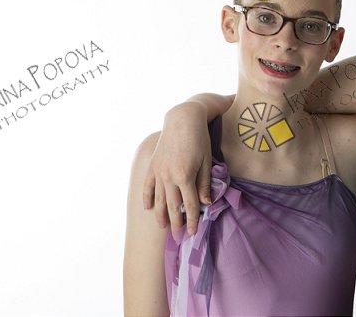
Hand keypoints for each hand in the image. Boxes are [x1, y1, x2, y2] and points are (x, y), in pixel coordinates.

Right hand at [142, 101, 212, 236]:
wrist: (182, 119)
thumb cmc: (200, 139)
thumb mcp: (208, 161)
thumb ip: (205, 183)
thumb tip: (206, 203)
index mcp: (185, 176)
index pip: (190, 205)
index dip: (193, 220)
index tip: (194, 233)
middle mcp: (169, 177)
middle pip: (173, 206)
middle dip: (176, 223)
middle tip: (178, 237)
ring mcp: (158, 172)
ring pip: (159, 199)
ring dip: (161, 215)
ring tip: (163, 227)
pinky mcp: (152, 165)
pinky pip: (148, 186)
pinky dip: (148, 198)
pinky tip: (148, 208)